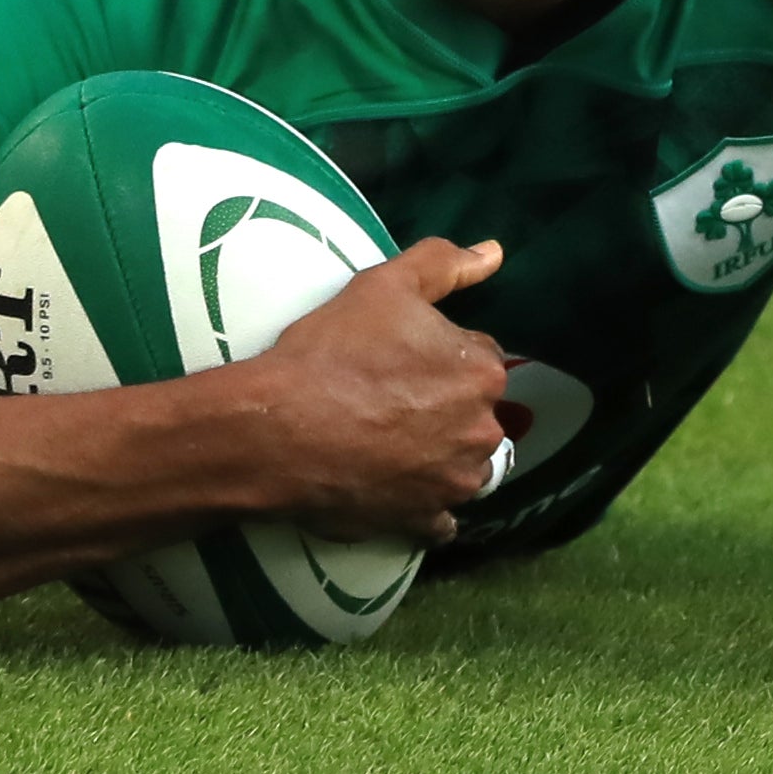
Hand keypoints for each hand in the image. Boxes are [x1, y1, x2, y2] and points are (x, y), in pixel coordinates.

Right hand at [244, 236, 509, 545]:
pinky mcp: (424, 521)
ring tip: (389, 442)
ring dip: (441, 455)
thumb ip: (445, 263)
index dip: (439, 353)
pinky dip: (425, 505)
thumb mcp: (385, 284)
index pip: (479, 356)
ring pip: (463, 464)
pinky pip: (440, 518)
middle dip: (444, 405)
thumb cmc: (332, 352)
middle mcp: (483, 432)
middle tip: (389, 397)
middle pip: (474, 413)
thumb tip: (494, 253)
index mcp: (482, 373)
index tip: (401, 357)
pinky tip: (395, 486)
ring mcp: (455, 484)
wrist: (279, 429)